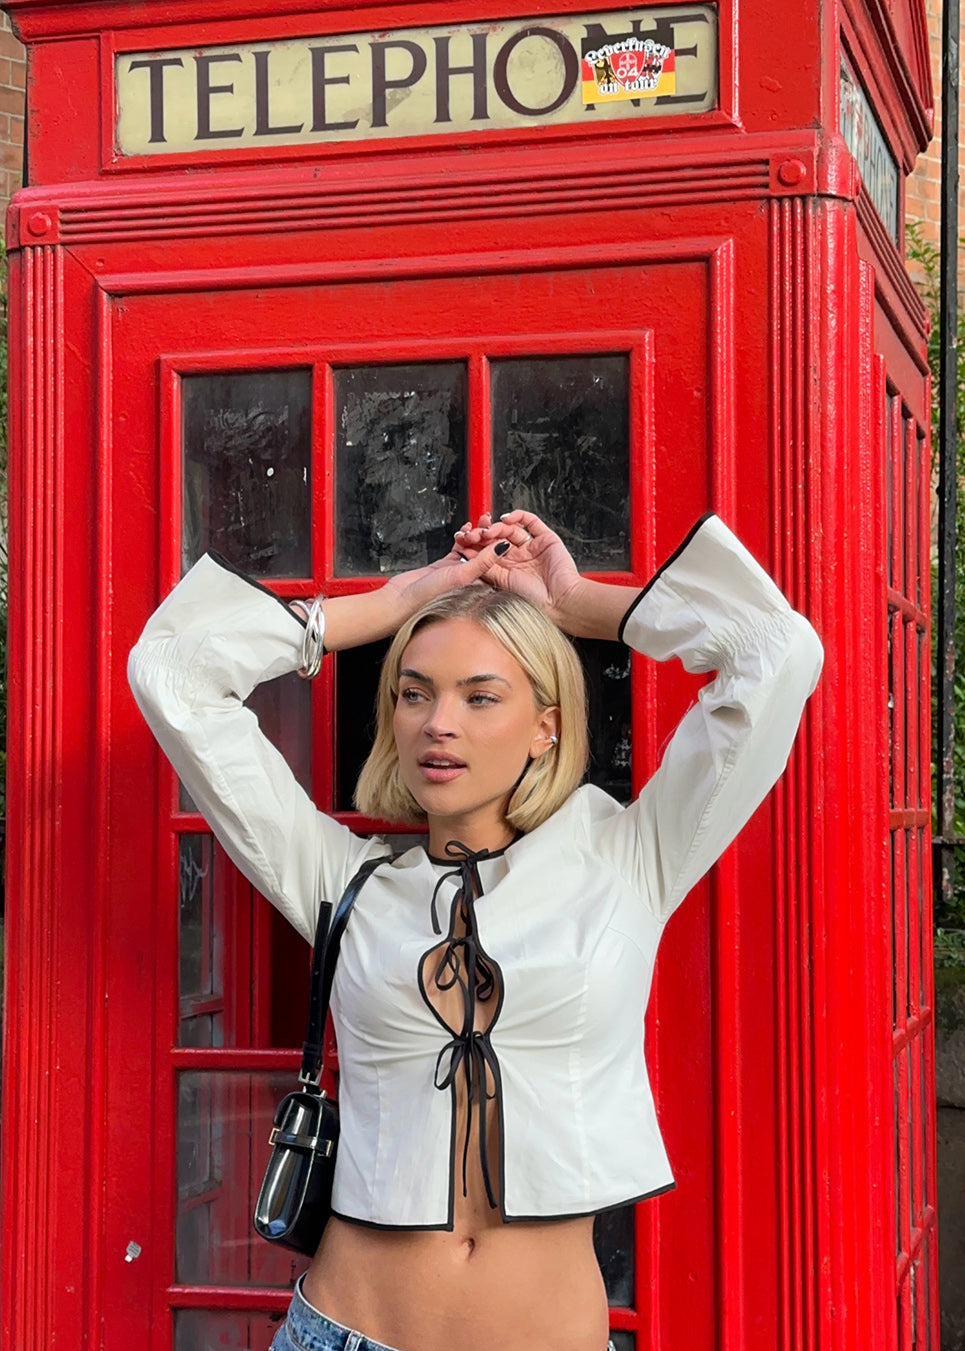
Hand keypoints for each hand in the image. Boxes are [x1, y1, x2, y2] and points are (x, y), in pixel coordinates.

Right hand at [381, 534, 506, 618]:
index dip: (498, 545)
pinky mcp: (445, 566)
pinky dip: (461, 538)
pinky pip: (458, 548)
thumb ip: (483, 561)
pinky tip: (465, 530)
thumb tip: (503, 547)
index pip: (494, 563)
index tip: (502, 531)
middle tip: (488, 523)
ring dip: (474, 536)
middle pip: (483, 554)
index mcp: (478, 587)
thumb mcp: (461, 576)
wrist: (402, 599)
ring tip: (477, 524)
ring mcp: (457, 572)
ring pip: (471, 549)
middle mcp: (470, 580)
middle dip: (486, 537)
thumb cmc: (429, 597)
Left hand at [455, 511, 582, 626]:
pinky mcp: (546, 539)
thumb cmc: (534, 600)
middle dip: (484, 533)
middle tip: (474, 533)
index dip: (475, 543)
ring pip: (511, 529)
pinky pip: (531, 522)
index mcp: (507, 569)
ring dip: (498, 526)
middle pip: (497, 537)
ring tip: (489, 530)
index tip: (463, 539)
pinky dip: (518, 516)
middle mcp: (518, 557)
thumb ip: (485, 566)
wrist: (559, 601)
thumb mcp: (500, 583)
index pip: (487, 550)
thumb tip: (469, 553)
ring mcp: (532, 547)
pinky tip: (507, 519)